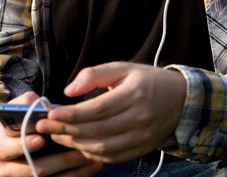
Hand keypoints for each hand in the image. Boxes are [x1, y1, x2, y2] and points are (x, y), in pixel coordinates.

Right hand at [0, 91, 102, 176]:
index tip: (43, 139)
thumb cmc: (12, 125)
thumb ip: (28, 105)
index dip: (27, 142)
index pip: (12, 144)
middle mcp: (5, 167)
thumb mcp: (13, 111)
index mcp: (0, 144)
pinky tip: (88, 169)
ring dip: (71, 172)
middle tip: (80, 150)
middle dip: (59, 160)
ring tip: (91, 159)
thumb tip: (46, 107)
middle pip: (32, 167)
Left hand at [36, 62, 185, 163]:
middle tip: (44, 127)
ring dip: (76, 145)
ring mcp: (142, 137)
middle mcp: (139, 118)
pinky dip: (92, 154)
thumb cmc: (147, 80)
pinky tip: (79, 146)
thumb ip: (95, 74)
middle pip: (96, 131)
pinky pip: (113, 158)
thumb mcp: (123, 68)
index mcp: (134, 93)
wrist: (181, 100)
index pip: (97, 109)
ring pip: (103, 148)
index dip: (71, 114)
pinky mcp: (142, 149)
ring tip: (58, 136)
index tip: (50, 114)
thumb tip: (69, 91)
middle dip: (67, 131)